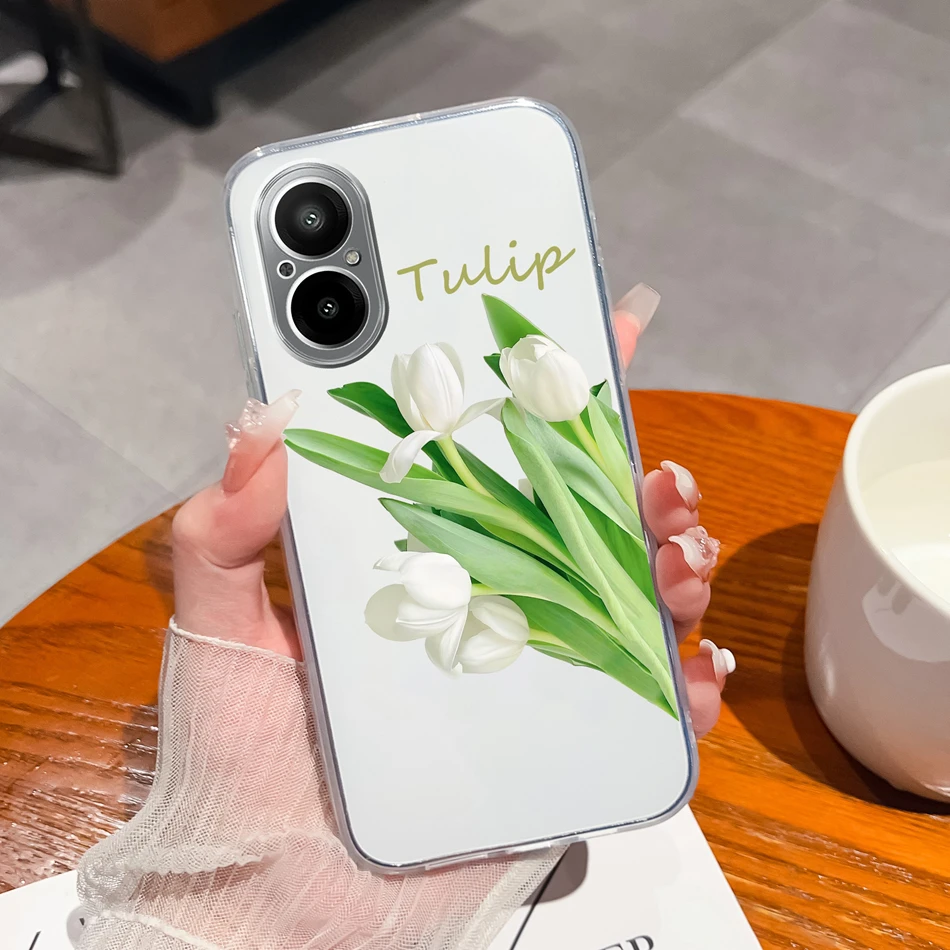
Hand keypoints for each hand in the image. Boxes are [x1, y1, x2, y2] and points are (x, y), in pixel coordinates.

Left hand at [172, 284, 731, 736]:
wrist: (278, 896)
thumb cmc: (246, 764)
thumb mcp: (220, 631)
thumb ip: (221, 532)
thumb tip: (259, 428)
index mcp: (419, 557)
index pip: (493, 458)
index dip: (548, 396)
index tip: (596, 336)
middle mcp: (486, 603)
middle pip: (586, 520)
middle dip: (639, 482)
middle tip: (653, 473)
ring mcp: (531, 672)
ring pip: (634, 598)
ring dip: (677, 565)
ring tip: (675, 560)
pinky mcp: (562, 748)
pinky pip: (647, 709)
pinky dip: (687, 684)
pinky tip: (690, 670)